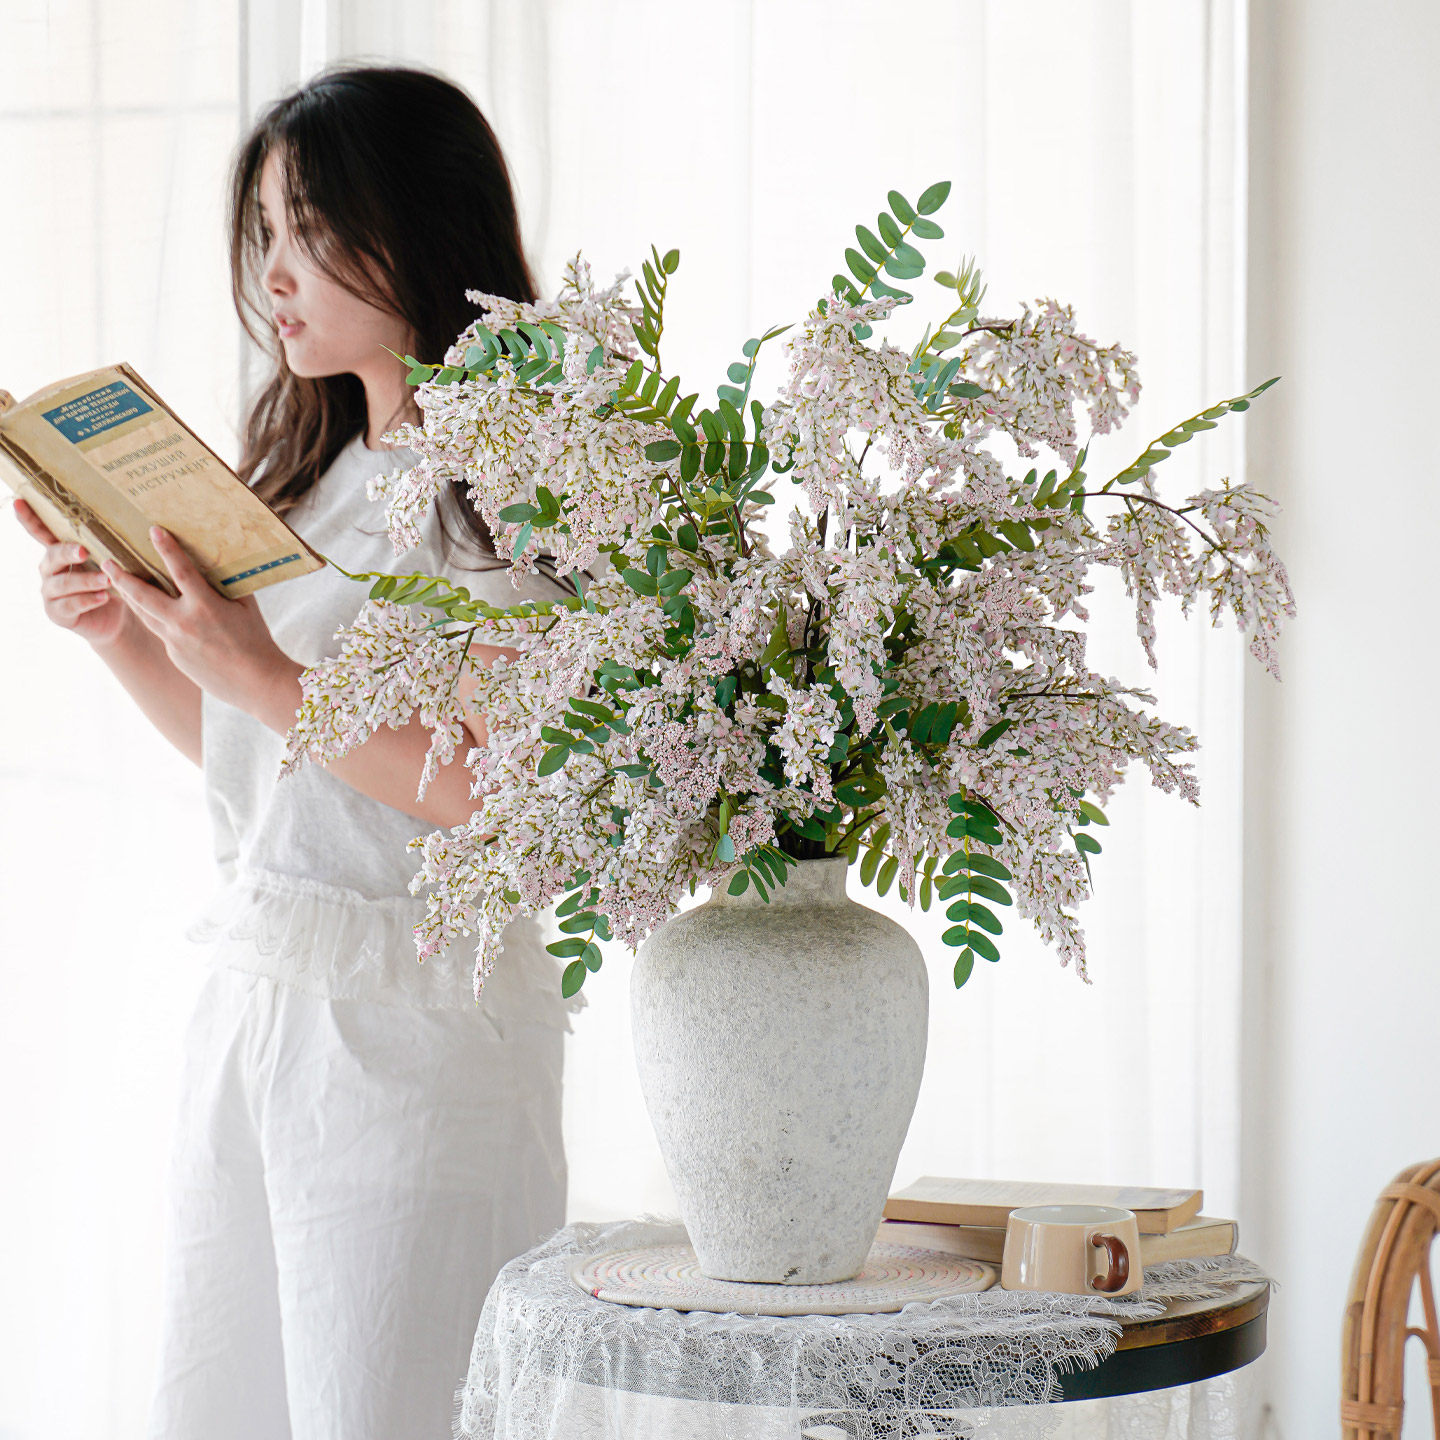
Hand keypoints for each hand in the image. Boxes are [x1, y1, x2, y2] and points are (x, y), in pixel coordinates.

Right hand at [12, 497, 132, 647]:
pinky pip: (70, 605)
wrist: (118, 617)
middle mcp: (49, 570)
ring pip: (63, 583)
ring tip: (107, 580)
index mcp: (59, 552)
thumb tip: (126, 517)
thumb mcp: (110, 561)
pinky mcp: (57, 613)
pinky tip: (104, 597)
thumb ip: (107, 545)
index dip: (28, 518)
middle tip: (84, 551)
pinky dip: (88, 600)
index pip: (41, 532)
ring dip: (86, 581)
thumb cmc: (113, 581)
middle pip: (52, 556)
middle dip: (67, 552)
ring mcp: (50, 592)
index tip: (18, 501)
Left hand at [101, 524, 294, 711]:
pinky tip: (154, 612)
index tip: (154, 530)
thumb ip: (225, 586)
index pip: (180, 570)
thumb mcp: (245, 607)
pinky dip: (156, 619)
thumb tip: (215, 565)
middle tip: (106, 563)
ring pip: (144, 614)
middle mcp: (183, 623)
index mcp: (205, 606)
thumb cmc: (256, 640)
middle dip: (121, 577)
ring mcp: (175, 642)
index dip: (167, 548)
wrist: (256, 682)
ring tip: (117, 583)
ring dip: (129, 597)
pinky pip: (161, 632)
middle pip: (142, 595)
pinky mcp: (174, 656)